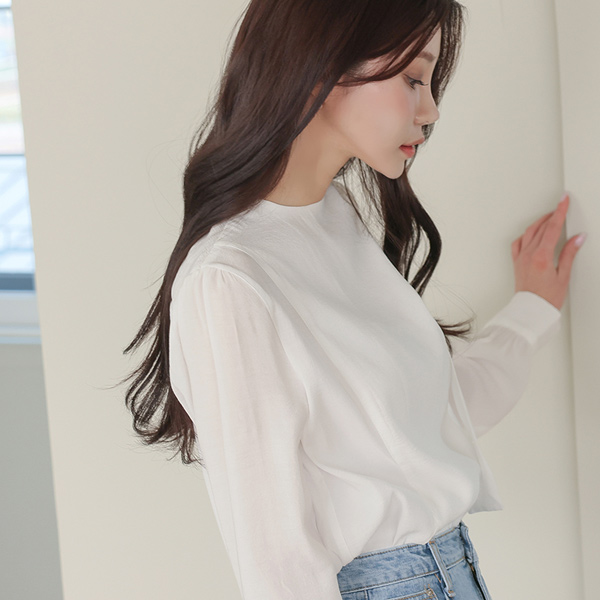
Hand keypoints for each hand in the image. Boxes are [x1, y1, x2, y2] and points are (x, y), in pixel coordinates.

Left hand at [511, 192, 585, 310]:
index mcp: (541, 256)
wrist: (531, 311)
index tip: (564, 200)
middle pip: (541, 228)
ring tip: (549, 217)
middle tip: (561, 205)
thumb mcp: (564, 276)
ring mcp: (520, 258)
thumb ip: (569, 254)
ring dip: (539, 222)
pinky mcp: (516, 263)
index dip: (559, 211)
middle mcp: (528, 254)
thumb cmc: (547, 298)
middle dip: (552, 214)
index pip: (552, 228)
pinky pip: (518, 243)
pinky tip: (532, 233)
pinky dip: (526, 235)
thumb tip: (578, 237)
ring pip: (529, 233)